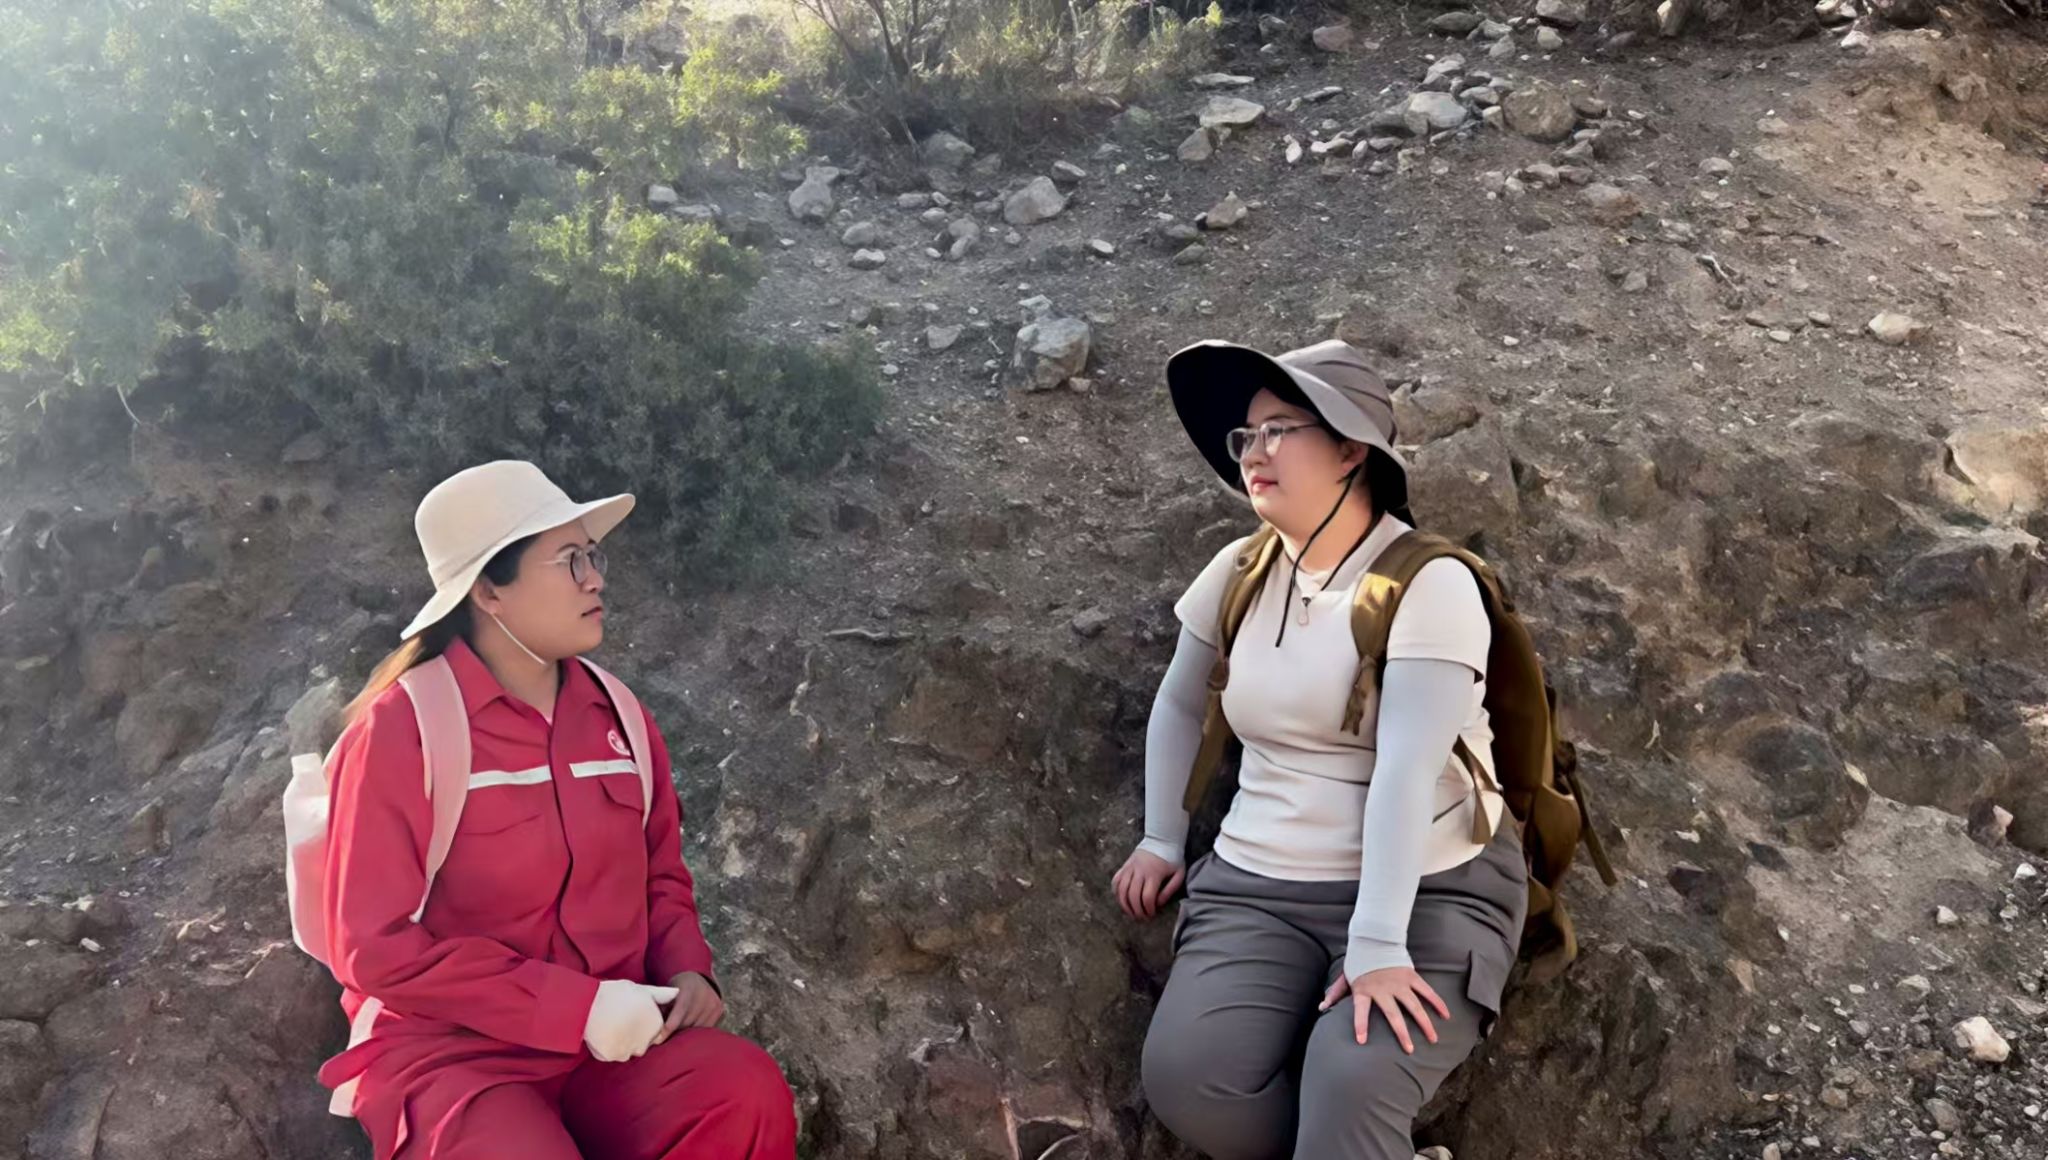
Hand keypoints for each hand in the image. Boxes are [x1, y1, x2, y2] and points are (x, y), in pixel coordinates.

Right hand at [583, 980, 678, 1061]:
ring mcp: (630, 1049)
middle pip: (641, 1044)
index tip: (630, 1016)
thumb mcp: (642, 990)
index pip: (653, 1033)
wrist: (588, 1003)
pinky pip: (613, 1055)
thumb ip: (661, 995)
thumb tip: (678, 993)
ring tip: (610, 1026)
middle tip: (619, 1021)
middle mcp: (646, 1040)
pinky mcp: (614, 1056)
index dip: (641, 1024)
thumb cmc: (616, 994)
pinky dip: (608, 1049)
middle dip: (632, 1036)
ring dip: (621, 1044)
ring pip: (627, 1051)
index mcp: (655, 1024)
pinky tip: (603, 1034)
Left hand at [651, 971, 724, 1045]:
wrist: (698, 977)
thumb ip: (662, 1006)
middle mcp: (703, 996)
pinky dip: (697, 1031)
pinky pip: (706, 1028)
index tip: (659, 1038)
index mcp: (688, 989)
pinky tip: (690, 1031)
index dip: (669, 1027)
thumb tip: (652, 1026)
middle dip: (675, 1032)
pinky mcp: (719, 1010)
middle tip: (664, 1039)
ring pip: (697, 1028)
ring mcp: (713, 1003)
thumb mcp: (669, 991)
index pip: (679, 1012)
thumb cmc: (678, 987)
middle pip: (687, 1023)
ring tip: (677, 1034)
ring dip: (686, 1033)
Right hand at [1112, 848, 1185, 919]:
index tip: (1152, 914)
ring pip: (1122, 890)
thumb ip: (1170, 890)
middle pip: (1133, 896)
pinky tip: (1121, 899)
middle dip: (1136, 910)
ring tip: (1131, 912)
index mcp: (1154, 874)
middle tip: (1141, 917)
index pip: (1147, 897)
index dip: (1148, 909)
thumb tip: (1158, 903)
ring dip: (1125, 904)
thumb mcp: (1179, 874)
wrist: (1162, 838)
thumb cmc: (1172, 858)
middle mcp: (1140, 871)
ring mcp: (1130, 868)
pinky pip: (1116, 880)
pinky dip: (1116, 892)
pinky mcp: (1125, 865)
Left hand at [1319, 967, 1449, 1054]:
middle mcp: (1383, 988)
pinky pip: (1426, 991)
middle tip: (1409, 1050)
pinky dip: (1437, 1002)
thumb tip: (1322, 1008)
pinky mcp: (1411, 976)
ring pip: (1414, 1006)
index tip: (1362, 1040)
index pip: (1360, 1009)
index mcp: (1364, 989)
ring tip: (1433, 1039)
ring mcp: (1399, 982)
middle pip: (1393, 1014)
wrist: (1374, 937)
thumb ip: (1336, 993)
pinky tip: (1445, 1015)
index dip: (1360, 1024)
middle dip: (1401, 1033)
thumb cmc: (1359, 960)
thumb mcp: (1346, 976)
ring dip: (1424, 1023)